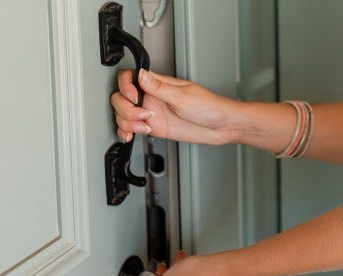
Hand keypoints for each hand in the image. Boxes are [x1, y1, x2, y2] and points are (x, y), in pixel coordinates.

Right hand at [111, 69, 246, 144]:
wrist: (221, 127)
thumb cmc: (210, 107)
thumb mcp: (183, 96)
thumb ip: (159, 87)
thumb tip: (141, 74)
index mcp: (158, 84)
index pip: (129, 77)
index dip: (125, 87)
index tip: (134, 98)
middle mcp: (152, 97)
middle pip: (121, 97)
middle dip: (126, 108)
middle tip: (143, 115)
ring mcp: (152, 112)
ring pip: (123, 114)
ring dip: (127, 122)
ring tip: (144, 126)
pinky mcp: (154, 127)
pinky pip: (131, 128)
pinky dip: (126, 132)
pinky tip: (131, 134)